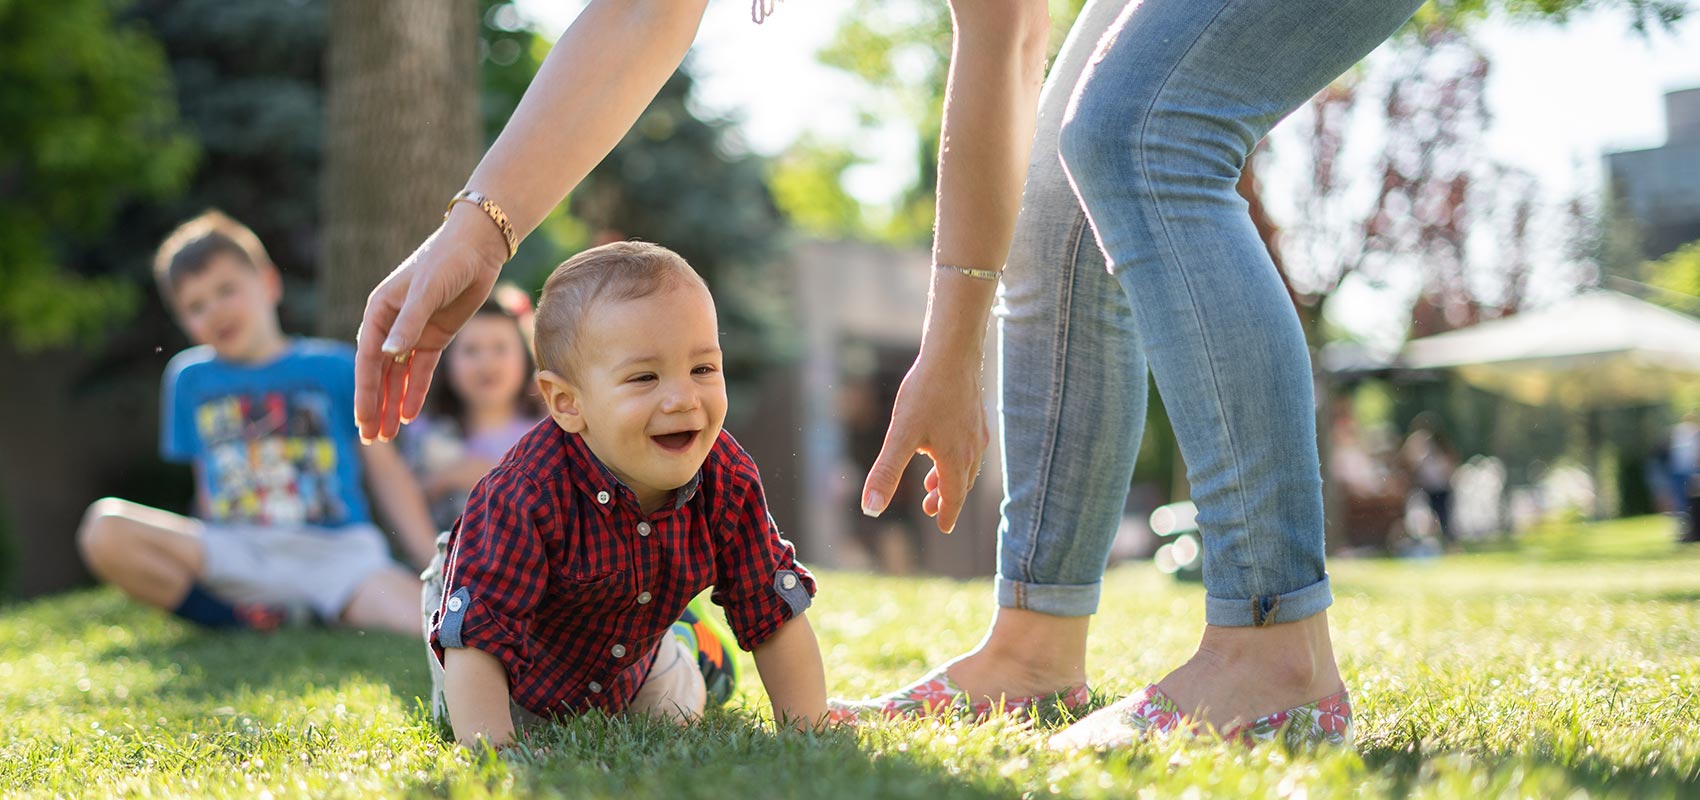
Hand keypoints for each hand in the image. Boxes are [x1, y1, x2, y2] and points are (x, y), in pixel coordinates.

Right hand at [355, 211, 505, 441]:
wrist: (477, 248)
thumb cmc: (447, 261)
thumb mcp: (427, 291)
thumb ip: (408, 323)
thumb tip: (388, 354)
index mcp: (379, 312)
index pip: (368, 359)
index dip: (366, 392)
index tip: (363, 419)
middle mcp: (391, 325)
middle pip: (379, 374)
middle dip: (375, 406)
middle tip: (371, 439)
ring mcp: (413, 333)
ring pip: (398, 377)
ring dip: (392, 405)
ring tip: (386, 435)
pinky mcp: (435, 337)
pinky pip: (421, 371)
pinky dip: (414, 393)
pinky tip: (408, 416)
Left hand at [861, 350, 989, 533]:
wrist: (952, 353)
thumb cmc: (926, 394)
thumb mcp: (900, 436)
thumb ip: (886, 473)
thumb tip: (871, 509)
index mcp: (955, 459)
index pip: (954, 496)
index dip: (947, 514)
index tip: (943, 528)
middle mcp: (971, 448)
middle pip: (961, 483)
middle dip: (946, 498)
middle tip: (930, 509)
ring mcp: (975, 430)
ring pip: (966, 464)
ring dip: (950, 478)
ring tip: (932, 482)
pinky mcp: (974, 413)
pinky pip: (968, 445)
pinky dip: (956, 457)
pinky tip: (941, 444)